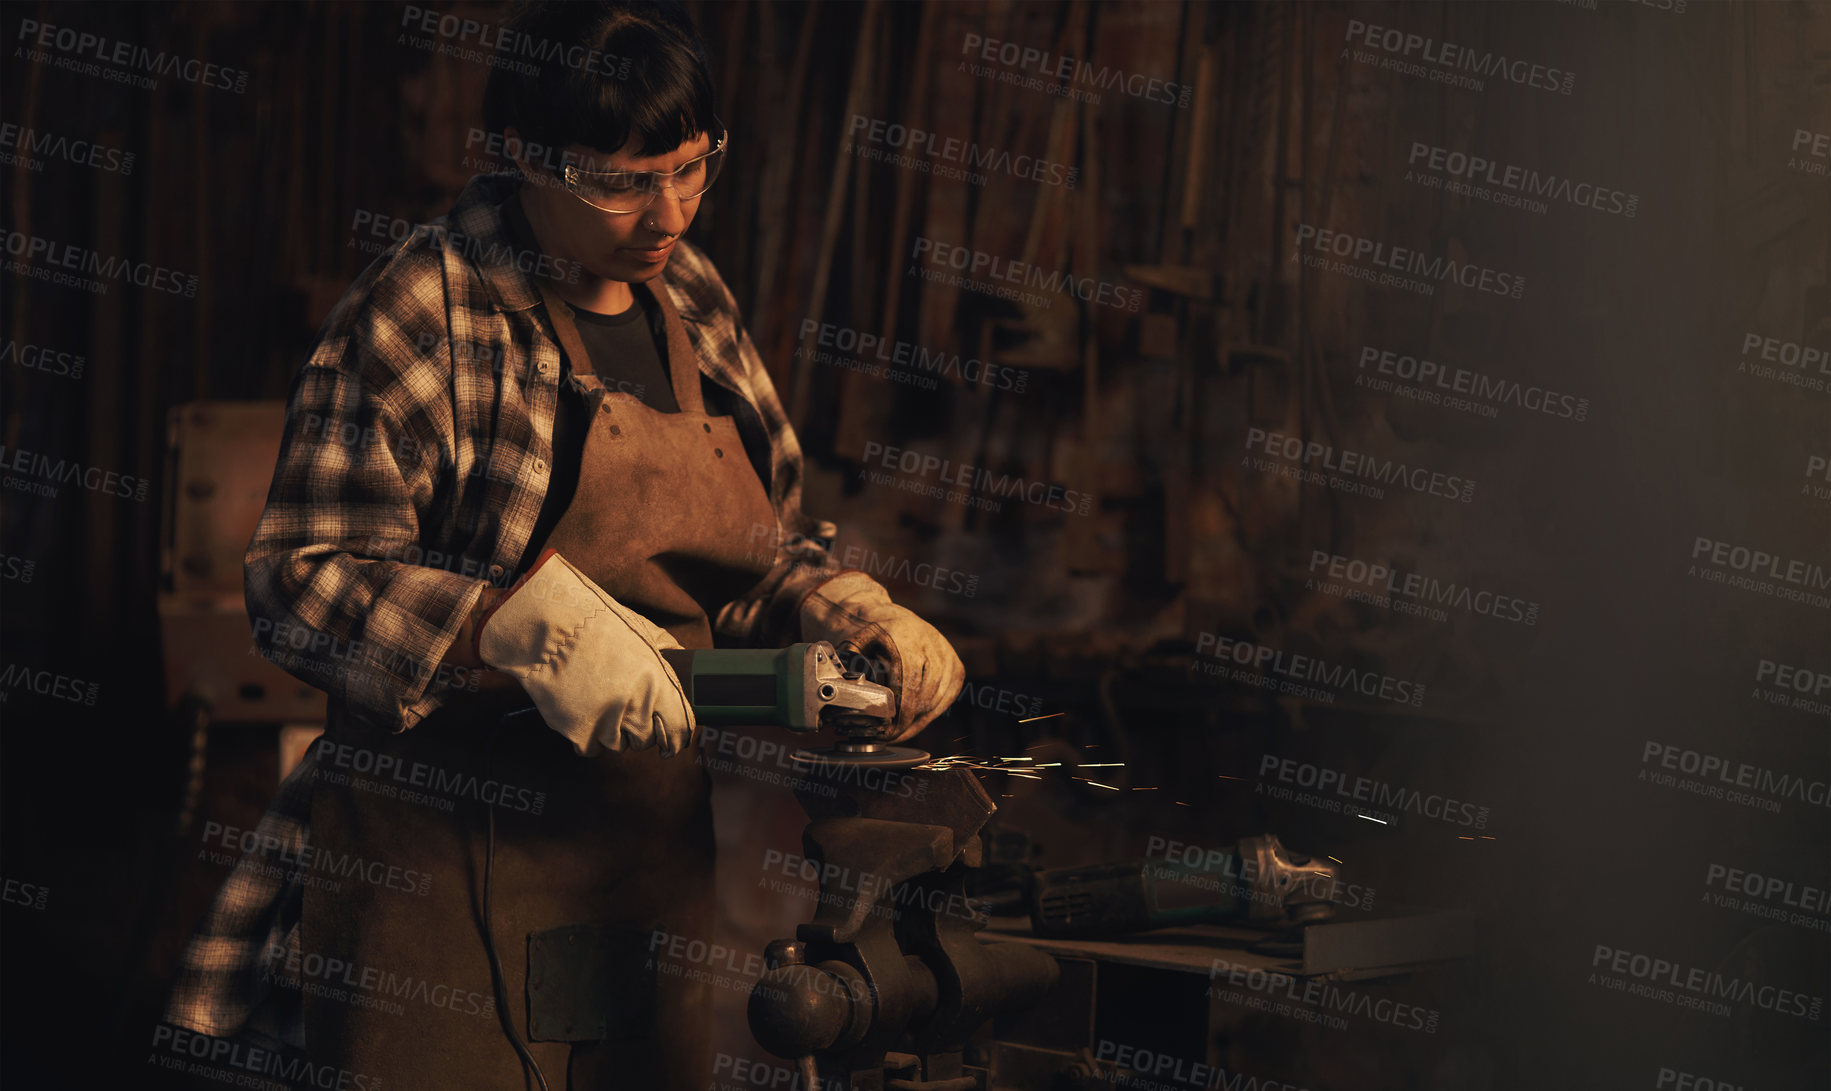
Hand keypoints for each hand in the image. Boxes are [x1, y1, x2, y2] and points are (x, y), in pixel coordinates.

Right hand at [475, 550, 694, 756]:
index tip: (670, 742)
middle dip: (640, 730)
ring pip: (618, 747)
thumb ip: (670, 654)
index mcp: (658, 685)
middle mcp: (635, 709)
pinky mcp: (577, 733)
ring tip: (600, 704)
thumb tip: (687, 666)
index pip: (678, 730)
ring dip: (613, 733)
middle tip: (626, 711)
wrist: (550, 627)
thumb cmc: (598, 624)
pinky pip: (591, 748)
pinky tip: (583, 712)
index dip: (675, 739)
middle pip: (646, 741)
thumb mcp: (644, 631)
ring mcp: (606, 724)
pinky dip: (588, 737)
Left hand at [799, 572, 965, 742]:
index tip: (889, 730)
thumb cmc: (873, 638)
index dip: (900, 713)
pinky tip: (916, 721)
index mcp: (907, 641)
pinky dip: (931, 713)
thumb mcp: (857, 645)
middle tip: (891, 735)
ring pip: (935, 701)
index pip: (910, 686)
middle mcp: (932, 646)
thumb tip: (842, 691)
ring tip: (900, 731)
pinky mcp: (957, 667)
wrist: (896, 621)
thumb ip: (851, 667)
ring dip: (918, 720)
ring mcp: (948, 657)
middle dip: (906, 721)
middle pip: (923, 697)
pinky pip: (946, 699)